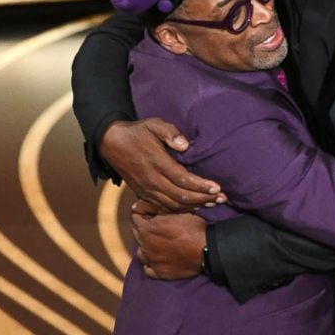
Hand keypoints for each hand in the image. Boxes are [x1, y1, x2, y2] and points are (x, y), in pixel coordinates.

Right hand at [100, 118, 226, 210]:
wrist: (111, 143)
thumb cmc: (137, 132)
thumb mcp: (153, 124)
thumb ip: (169, 132)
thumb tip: (184, 145)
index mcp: (156, 162)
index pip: (182, 179)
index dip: (201, 185)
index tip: (217, 187)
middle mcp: (152, 180)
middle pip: (181, 196)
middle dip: (204, 198)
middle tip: (222, 198)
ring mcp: (147, 190)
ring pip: (174, 205)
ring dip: (195, 206)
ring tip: (214, 203)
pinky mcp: (144, 195)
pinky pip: (164, 208)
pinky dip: (181, 210)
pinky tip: (195, 207)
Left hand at [131, 205, 207, 279]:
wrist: (208, 249)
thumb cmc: (193, 228)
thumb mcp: (176, 212)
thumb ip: (158, 211)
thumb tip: (144, 207)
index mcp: (147, 228)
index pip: (135, 217)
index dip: (142, 214)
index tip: (148, 213)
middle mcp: (145, 245)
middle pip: (136, 234)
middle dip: (143, 229)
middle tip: (156, 228)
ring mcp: (151, 260)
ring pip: (140, 253)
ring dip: (146, 248)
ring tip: (155, 245)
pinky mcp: (160, 273)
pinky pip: (148, 269)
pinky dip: (151, 264)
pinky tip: (158, 260)